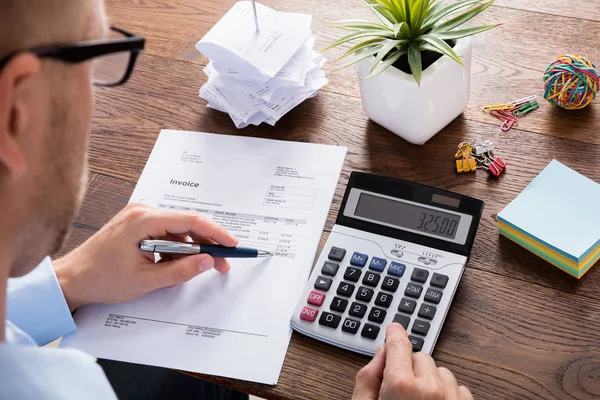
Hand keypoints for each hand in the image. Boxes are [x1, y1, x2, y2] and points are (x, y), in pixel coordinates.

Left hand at [54, 203, 237, 310]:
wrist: (71, 279)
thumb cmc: (100, 278)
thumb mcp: (146, 280)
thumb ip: (182, 270)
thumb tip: (207, 261)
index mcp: (143, 220)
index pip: (190, 221)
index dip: (216, 233)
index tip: (231, 244)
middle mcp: (142, 212)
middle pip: (187, 224)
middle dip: (207, 244)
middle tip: (222, 262)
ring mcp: (139, 217)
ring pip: (178, 230)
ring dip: (192, 248)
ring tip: (201, 267)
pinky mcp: (137, 225)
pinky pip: (166, 233)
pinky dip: (177, 248)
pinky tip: (178, 264)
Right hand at [352, 323, 472, 399]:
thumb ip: (367, 381)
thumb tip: (379, 356)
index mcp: (401, 386)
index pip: (398, 344)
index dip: (394, 333)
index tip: (394, 329)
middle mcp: (431, 389)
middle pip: (420, 357)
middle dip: (409, 368)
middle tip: (400, 390)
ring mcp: (453, 399)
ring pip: (441, 372)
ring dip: (430, 382)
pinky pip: (459, 389)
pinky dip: (448, 395)